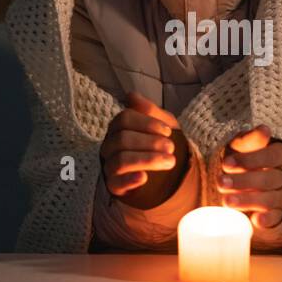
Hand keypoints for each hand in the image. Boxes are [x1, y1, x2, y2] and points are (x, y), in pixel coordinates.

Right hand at [100, 92, 188, 207]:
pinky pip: (116, 182)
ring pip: (120, 160)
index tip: (167, 131)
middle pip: (122, 139)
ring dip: (147, 160)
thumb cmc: (161, 144)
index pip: (124, 119)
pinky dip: (130, 179)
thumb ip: (150, 110)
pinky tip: (144, 178)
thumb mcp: (162, 125)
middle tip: (171, 148)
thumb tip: (131, 95)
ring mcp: (110, 166)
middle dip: (150, 143)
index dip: (146, 123)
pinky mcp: (114, 187)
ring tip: (169, 162)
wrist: (167, 174)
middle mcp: (110, 146)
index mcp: (119, 128)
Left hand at [219, 125, 281, 228]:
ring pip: (271, 199)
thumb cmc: (245, 156)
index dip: (250, 160)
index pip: (271, 156)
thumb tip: (264, 130)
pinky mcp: (280, 214)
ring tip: (226, 201)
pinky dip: (267, 220)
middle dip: (244, 182)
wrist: (247, 175)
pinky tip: (254, 220)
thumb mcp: (245, 145)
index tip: (226, 163)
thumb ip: (252, 139)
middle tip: (221, 183)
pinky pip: (276, 218)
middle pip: (270, 179)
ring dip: (248, 201)